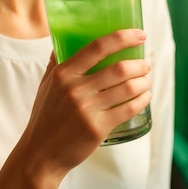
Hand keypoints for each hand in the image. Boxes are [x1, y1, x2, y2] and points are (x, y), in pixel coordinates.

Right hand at [20, 29, 150, 178]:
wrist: (41, 154)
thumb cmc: (45, 117)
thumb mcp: (46, 85)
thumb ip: (56, 62)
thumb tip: (62, 40)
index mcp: (63, 74)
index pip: (97, 47)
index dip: (122, 37)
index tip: (139, 34)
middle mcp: (75, 89)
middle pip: (118, 68)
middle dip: (139, 64)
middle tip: (145, 64)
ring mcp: (87, 109)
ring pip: (128, 88)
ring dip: (144, 82)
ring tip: (146, 80)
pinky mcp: (98, 128)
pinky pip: (128, 109)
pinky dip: (142, 100)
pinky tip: (145, 96)